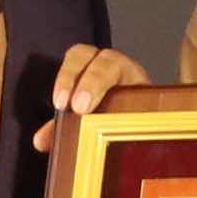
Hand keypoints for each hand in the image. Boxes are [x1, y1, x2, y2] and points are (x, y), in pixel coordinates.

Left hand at [32, 43, 150, 151]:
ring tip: (96, 115)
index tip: (60, 103)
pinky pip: (150, 96)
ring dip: (107, 89)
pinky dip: (138, 109)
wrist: (143, 127)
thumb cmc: (107, 116)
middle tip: (79, 108)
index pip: (80, 56)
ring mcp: (140, 80)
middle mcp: (119, 67)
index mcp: (94, 66)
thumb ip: (60, 126)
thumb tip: (40, 141)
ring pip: (129, 71)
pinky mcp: (156, 96)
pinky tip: (129, 126)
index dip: (68, 75)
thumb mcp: (80, 119)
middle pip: (106, 58)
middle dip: (90, 80)